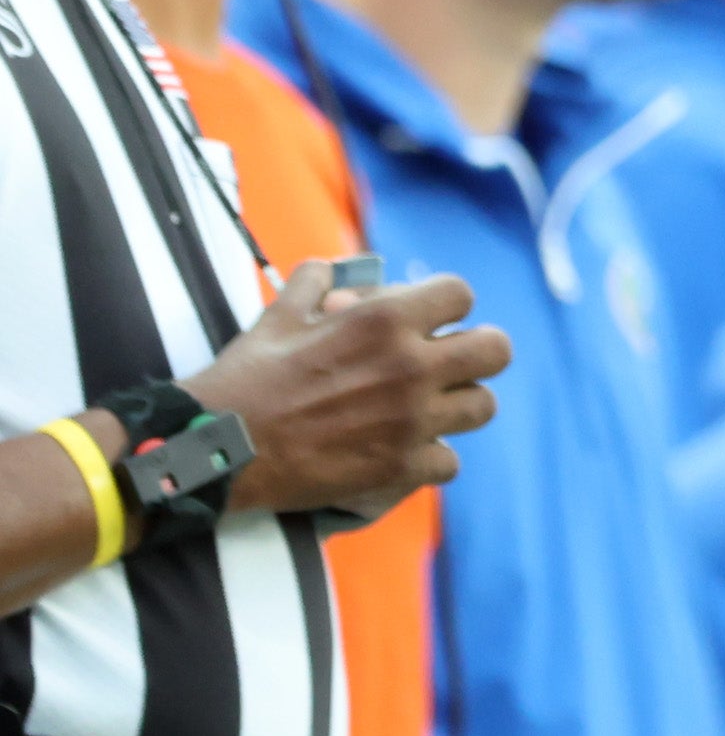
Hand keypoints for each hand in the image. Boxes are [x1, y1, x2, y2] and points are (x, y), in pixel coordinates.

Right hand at [186, 263, 507, 524]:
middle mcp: (409, 366)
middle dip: (477, 352)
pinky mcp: (403, 467)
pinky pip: (450, 461)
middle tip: (452, 363)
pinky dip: (430, 458)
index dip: (447, 306)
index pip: (461, 295)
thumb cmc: (245, 378)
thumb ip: (318, 282)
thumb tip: (338, 268)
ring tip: (429, 409)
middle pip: (496, 350)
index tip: (433, 320)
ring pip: (482, 407)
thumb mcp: (278, 313)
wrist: (217, 447)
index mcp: (383, 320)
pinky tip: (405, 452)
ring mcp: (412, 420)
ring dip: (458, 407)